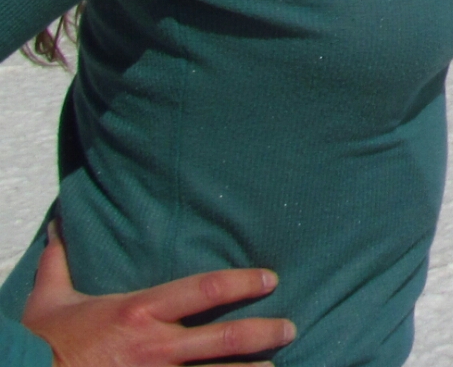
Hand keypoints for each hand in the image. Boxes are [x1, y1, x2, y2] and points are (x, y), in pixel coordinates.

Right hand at [23, 223, 294, 366]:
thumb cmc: (40, 344)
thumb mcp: (48, 300)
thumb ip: (60, 262)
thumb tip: (58, 226)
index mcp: (138, 313)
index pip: (205, 290)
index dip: (243, 283)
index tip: (270, 279)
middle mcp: (155, 347)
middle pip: (225, 339)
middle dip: (263, 333)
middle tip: (290, 327)